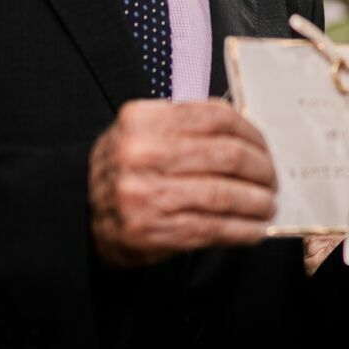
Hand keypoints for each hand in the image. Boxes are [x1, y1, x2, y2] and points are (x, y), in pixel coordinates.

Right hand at [88, 100, 276, 266]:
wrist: (77, 213)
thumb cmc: (121, 171)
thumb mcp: (140, 133)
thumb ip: (185, 125)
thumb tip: (245, 130)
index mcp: (142, 121)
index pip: (214, 117)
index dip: (251, 132)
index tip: (264, 146)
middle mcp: (141, 154)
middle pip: (226, 155)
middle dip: (261, 169)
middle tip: (272, 179)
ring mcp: (146, 195)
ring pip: (224, 194)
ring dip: (257, 202)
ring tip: (268, 206)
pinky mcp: (153, 231)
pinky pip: (212, 228)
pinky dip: (242, 230)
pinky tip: (254, 230)